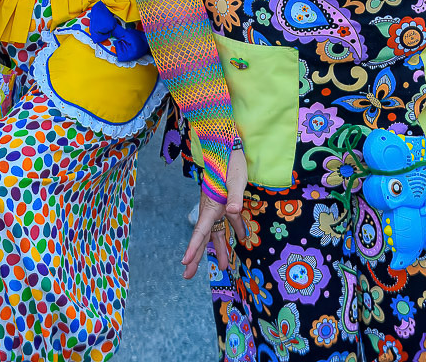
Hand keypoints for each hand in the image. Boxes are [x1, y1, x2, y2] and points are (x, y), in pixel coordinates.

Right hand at [183, 147, 247, 279]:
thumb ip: (234, 196)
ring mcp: (218, 206)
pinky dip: (233, 231)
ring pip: (216, 233)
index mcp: (211, 206)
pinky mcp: (225, 202)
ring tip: (222, 266)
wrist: (228, 148)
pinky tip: (240, 240)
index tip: (184, 262)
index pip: (200, 231)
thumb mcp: (235, 179)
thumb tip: (232, 211)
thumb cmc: (230, 163)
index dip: (193, 247)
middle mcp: (211, 209)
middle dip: (196, 257)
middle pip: (203, 237)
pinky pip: (228, 222)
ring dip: (219, 249)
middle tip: (187, 276)